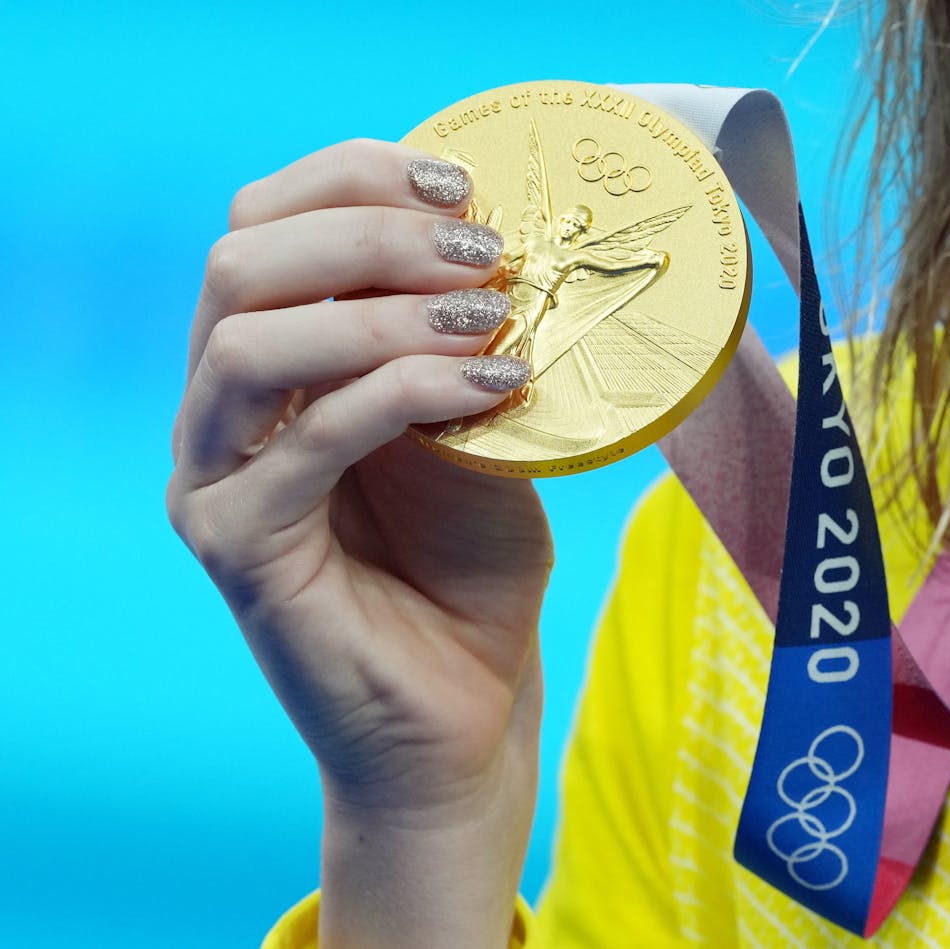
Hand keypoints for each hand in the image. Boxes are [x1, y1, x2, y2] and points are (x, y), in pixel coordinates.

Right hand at [167, 140, 549, 946]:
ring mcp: (215, 478)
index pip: (267, 225)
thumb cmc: (471, 563)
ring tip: (489, 315)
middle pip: (242, 261)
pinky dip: (405, 394)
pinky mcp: (238, 546)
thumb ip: (454, 340)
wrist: (465, 700)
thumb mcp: (473, 422)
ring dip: (382, 308)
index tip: (462, 181)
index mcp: (270, 363)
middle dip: (370, 232)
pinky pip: (306, 438)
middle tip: (484, 249)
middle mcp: (220, 410)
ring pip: (251, 341)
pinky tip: (495, 387)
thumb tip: (492, 243)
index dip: (355, 179)